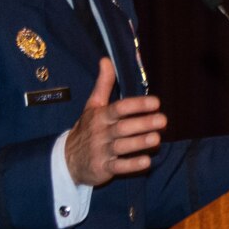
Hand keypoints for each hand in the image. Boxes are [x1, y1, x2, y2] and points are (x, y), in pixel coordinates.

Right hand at [65, 58, 165, 186]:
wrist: (66, 159)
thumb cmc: (86, 129)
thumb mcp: (92, 106)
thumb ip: (103, 84)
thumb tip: (106, 59)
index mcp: (101, 116)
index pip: (119, 108)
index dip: (137, 104)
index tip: (156, 102)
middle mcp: (101, 133)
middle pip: (123, 127)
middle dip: (142, 123)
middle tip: (163, 120)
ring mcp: (101, 151)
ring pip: (122, 146)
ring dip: (139, 143)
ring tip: (157, 139)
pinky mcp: (103, 168)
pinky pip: (118, 167)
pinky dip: (131, 166)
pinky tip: (146, 162)